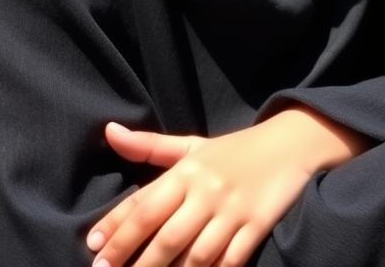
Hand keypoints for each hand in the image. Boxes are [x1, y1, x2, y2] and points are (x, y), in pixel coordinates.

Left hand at [85, 116, 319, 266]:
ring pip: (196, 255)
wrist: (290, 143)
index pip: (145, 203)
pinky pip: (230, 260)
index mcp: (188, 170)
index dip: (117, 227)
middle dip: (134, 260)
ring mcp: (233, 211)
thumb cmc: (233, 151)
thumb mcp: (191, 145)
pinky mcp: (257, 226)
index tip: (93, 247)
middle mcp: (207, 190)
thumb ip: (149, 145)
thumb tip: (109, 131)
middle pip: (165, 235)